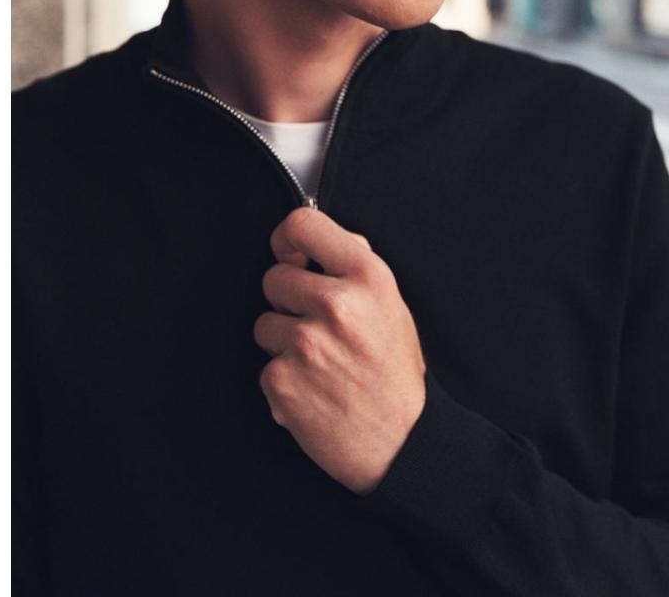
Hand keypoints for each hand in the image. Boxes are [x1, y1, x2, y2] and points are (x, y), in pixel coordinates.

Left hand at [254, 207, 426, 494]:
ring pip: (264, 323)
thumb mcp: (392, 305)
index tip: (290, 254)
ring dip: (283, 342)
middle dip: (288, 301)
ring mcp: (306, 342)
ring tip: (320, 364)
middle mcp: (336, 304)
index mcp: (367, 277)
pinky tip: (314, 391)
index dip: (287, 238)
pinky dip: (284, 380)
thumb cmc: (397, 376)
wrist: (404, 445)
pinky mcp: (282, 380)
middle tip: (319, 328)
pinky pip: (265, 366)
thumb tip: (315, 244)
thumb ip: (355, 268)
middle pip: (274, 277)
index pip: (302, 224)